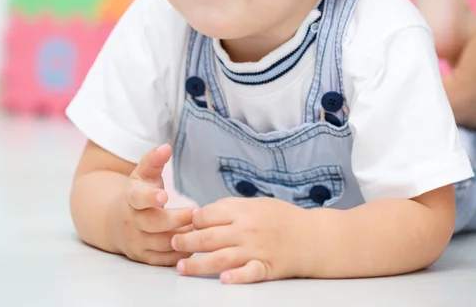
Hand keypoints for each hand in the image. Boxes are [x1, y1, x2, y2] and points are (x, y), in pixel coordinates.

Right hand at [112, 144, 193, 265]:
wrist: (115, 221)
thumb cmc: (137, 192)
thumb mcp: (142, 174)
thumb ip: (153, 160)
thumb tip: (166, 146)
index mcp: (130, 198)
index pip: (138, 199)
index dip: (150, 198)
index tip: (165, 195)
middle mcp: (132, 221)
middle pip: (154, 224)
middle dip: (176, 219)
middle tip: (195, 212)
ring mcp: (137, 241)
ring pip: (160, 243)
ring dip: (181, 237)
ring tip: (198, 227)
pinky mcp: (143, 256)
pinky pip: (162, 260)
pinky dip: (178, 254)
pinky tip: (193, 245)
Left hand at [171, 197, 313, 282]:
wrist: (313, 236)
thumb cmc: (283, 218)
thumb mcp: (257, 204)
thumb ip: (232, 207)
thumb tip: (204, 212)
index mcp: (243, 211)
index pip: (209, 214)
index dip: (192, 220)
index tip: (182, 225)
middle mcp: (247, 230)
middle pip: (209, 237)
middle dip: (186, 242)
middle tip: (171, 245)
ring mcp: (257, 250)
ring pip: (221, 258)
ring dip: (198, 264)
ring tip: (182, 267)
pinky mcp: (267, 267)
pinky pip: (249, 273)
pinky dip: (236, 277)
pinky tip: (222, 280)